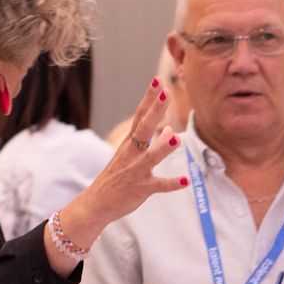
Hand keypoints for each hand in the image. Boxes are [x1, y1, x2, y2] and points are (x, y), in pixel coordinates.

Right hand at [59, 79, 188, 241]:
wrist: (96, 203)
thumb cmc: (116, 177)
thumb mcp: (129, 154)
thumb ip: (149, 140)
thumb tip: (170, 127)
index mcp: (129, 143)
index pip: (140, 115)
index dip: (149, 98)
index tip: (158, 81)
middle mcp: (132, 153)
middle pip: (144, 128)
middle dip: (155, 111)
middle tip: (166, 93)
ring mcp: (136, 170)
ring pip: (151, 157)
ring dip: (164, 147)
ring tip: (176, 137)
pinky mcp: (142, 188)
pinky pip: (159, 185)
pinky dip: (172, 183)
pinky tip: (186, 180)